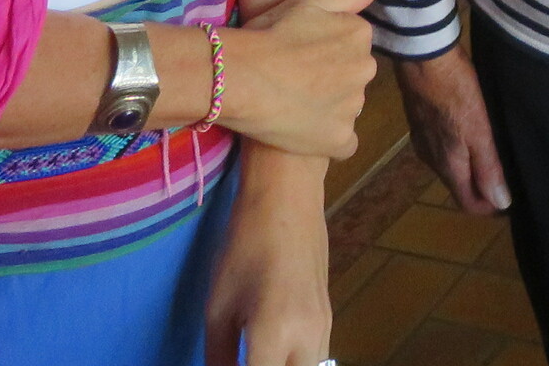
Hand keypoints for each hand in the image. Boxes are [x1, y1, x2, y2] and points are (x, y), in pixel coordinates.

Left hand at [206, 153, 332, 365]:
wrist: (288, 199)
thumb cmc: (244, 247)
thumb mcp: (218, 307)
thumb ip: (218, 358)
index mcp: (275, 335)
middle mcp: (308, 339)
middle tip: (245, 360)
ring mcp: (325, 328)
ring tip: (257, 355)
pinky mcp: (330, 316)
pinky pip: (318, 357)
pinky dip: (297, 362)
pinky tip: (276, 353)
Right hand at [223, 0, 378, 158]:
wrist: (240, 76)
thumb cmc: (269, 34)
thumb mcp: (306, 2)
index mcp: (359, 35)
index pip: (354, 45)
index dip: (327, 51)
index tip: (302, 54)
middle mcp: (366, 69)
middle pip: (353, 76)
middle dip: (333, 79)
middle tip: (297, 80)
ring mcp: (354, 106)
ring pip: (348, 107)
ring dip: (330, 107)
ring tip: (295, 105)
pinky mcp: (339, 138)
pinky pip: (344, 142)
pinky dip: (330, 139)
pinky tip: (307, 133)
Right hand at [394, 47, 511, 214]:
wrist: (423, 57)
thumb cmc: (455, 92)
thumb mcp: (479, 130)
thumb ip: (487, 166)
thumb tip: (500, 203)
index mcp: (448, 165)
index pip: (467, 203)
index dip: (489, 207)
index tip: (510, 202)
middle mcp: (432, 158)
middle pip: (459, 185)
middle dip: (481, 188)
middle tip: (508, 178)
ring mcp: (424, 139)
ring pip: (451, 165)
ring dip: (471, 167)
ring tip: (495, 156)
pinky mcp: (422, 120)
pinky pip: (444, 146)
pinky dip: (461, 148)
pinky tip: (474, 132)